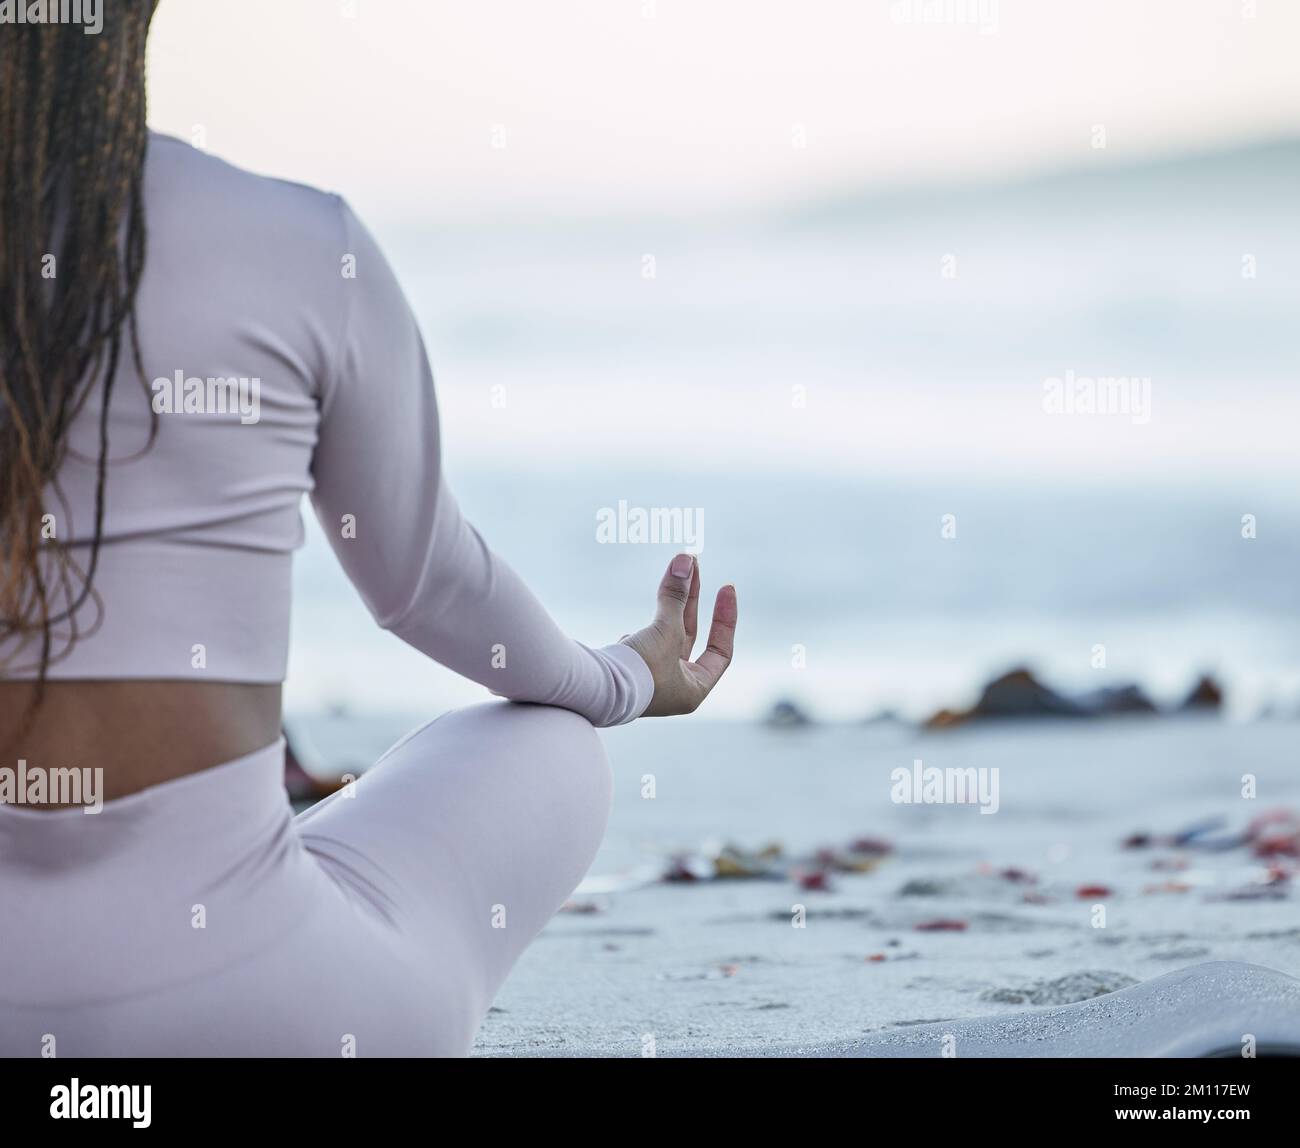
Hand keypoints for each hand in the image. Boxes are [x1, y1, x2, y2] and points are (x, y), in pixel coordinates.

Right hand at [620, 553, 736, 716]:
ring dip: (667, 605)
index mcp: (693, 690)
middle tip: (692, 565)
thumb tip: (685, 560)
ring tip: (671, 574)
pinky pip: (640, 645)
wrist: (593, 688)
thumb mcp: (666, 629)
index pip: (720, 651)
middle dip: (690, 599)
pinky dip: (638, 633)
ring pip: (664, 634)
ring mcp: (648, 681)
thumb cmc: (639, 668)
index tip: (726, 587)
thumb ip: (677, 596)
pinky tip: (628, 636)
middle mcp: (673, 688)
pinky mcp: (626, 671)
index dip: (725, 619)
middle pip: (689, 635)